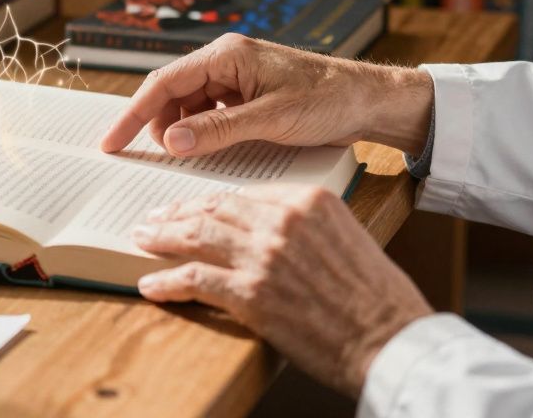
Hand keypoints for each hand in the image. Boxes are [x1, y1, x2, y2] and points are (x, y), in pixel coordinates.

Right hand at [99, 33, 432, 157]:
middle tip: (154, 161)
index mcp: (227, 55)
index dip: (133, 114)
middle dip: (159, 126)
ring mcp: (237, 78)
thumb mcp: (270, 119)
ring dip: (184, 132)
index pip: (164, 82)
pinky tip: (209, 152)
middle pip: (172, 94)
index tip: (112, 142)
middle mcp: (226, 61)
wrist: (370, 101)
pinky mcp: (249, 95)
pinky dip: (204, 134)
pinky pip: (211, 114)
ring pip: (190, 106)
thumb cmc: (329, 100)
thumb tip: (171, 141)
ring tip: (187, 159)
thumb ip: (217, 130)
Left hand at [130, 184, 432, 396]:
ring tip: (142, 240)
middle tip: (154, 218)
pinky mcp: (250, 293)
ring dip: (163, 239)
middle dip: (178, 213)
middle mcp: (282, 221)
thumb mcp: (346, 238)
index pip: (243, 194)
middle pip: (215, 209)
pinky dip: (167, 282)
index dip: (209, 201)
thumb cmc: (376, 296)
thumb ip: (305, 226)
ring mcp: (263, 255)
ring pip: (197, 237)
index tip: (191, 206)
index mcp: (309, 201)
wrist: (390, 338)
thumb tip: (266, 233)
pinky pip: (194, 280)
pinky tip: (151, 285)